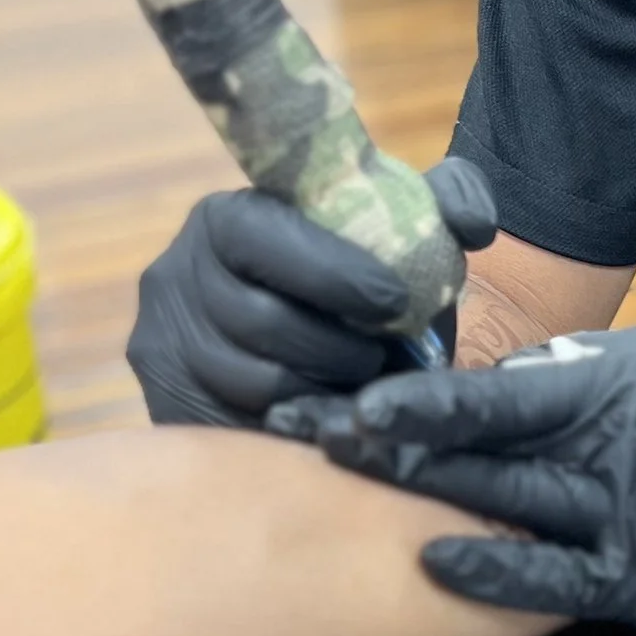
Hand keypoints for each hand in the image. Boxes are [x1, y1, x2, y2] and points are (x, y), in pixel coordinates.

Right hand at [129, 160, 497, 427]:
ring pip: (257, 381)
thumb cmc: (365, 298)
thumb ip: (445, 208)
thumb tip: (472, 222)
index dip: (332, 273)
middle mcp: (176, 274)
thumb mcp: (405, 245)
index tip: (395, 302)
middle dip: (340, 347)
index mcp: (228, 218)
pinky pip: (242, 427)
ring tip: (362, 386)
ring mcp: (163, 344)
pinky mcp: (169, 406)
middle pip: (260, 319)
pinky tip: (332, 417)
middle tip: (385, 359)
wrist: (328, 366)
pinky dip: (301, 426)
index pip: (263, 236)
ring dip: (327, 390)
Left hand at [267, 304, 635, 634]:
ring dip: (415, 495)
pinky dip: (494, 570)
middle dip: (377, 443)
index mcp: (616, 385)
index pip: (489, 389)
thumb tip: (543, 371)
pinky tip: (433, 562)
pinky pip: (560, 577)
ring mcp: (631, 513)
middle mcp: (609, 447)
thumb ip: (610, 371)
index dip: (409, 395)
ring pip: (501, 504)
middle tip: (292, 433)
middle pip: (471, 446)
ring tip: (334, 484)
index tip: (337, 392)